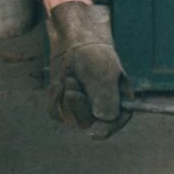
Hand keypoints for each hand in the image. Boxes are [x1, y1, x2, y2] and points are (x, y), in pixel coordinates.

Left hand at [45, 1, 131, 138]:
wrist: (74, 40)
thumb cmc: (94, 54)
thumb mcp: (104, 75)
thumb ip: (107, 98)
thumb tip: (104, 120)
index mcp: (120, 101)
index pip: (116, 121)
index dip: (106, 130)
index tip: (93, 134)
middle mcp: (101, 109)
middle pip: (88, 123)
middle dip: (77, 104)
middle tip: (72, 83)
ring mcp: (82, 109)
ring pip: (69, 118)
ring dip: (64, 97)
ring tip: (69, 77)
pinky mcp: (65, 105)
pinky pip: (56, 112)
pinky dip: (54, 97)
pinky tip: (59, 83)